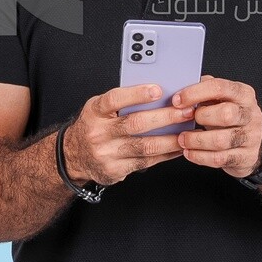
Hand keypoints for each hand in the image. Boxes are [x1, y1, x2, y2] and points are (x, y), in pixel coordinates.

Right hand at [62, 83, 191, 185]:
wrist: (74, 156)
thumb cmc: (94, 126)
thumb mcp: (100, 108)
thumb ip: (122, 101)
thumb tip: (158, 93)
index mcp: (94, 111)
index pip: (115, 99)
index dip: (137, 94)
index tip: (158, 90)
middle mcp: (98, 133)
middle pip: (136, 124)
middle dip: (165, 117)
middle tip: (186, 111)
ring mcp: (106, 154)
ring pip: (145, 146)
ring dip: (171, 139)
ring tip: (188, 131)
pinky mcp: (115, 170)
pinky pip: (146, 162)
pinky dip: (165, 154)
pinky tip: (177, 147)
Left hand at [172, 75, 261, 178]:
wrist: (248, 138)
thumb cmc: (227, 113)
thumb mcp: (219, 97)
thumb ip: (203, 89)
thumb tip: (179, 87)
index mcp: (243, 93)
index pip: (219, 88)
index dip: (195, 93)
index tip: (177, 101)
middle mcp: (250, 114)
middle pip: (226, 114)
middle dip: (201, 117)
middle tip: (185, 121)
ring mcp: (251, 136)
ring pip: (221, 140)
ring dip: (196, 140)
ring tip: (182, 140)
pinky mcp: (247, 157)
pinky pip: (220, 159)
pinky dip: (200, 157)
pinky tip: (189, 153)